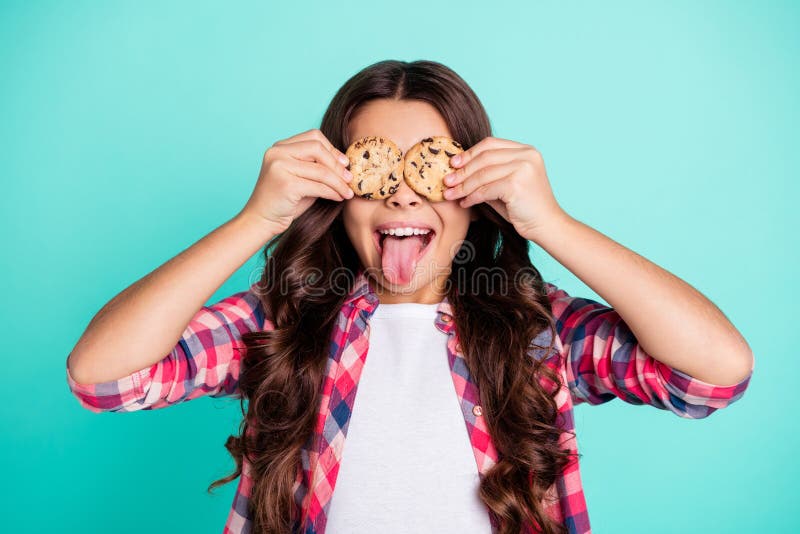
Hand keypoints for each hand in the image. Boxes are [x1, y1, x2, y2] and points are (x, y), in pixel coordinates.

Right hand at [240, 129, 354, 233]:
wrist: (261, 220)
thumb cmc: (283, 201)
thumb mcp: (300, 177)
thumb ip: (316, 166)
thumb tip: (345, 163)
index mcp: (280, 147)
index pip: (313, 137)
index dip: (332, 149)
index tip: (344, 163)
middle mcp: (277, 153)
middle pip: (317, 148)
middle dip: (337, 164)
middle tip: (349, 178)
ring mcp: (279, 167)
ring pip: (321, 170)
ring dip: (339, 182)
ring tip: (348, 192)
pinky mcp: (286, 184)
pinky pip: (318, 186)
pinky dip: (332, 192)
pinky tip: (338, 197)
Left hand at [442, 136, 566, 240]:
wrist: (547, 226)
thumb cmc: (525, 207)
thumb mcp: (506, 184)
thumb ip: (488, 174)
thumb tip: (457, 169)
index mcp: (526, 150)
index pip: (490, 144)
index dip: (469, 153)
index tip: (453, 164)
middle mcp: (527, 155)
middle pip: (484, 158)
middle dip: (462, 171)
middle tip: (446, 181)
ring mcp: (524, 168)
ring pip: (483, 174)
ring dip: (463, 186)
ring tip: (450, 194)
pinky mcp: (517, 184)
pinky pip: (486, 189)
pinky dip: (472, 197)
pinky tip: (464, 203)